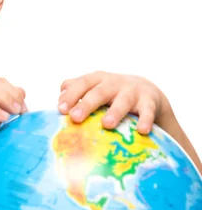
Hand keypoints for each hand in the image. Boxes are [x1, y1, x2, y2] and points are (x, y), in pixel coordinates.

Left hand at [57, 71, 171, 134]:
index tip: (61, 109)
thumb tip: (59, 103)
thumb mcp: (94, 89)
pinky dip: (145, 120)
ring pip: (123, 101)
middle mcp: (114, 83)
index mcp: (97, 79)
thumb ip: (76, 92)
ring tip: (107, 124)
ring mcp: (132, 91)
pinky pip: (148, 111)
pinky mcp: (149, 101)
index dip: (71, 96)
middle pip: (99, 92)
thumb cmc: (111, 94)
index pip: (81, 84)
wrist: (147, 91)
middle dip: (87, 104)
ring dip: (115, 112)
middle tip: (76, 117)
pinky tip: (142, 130)